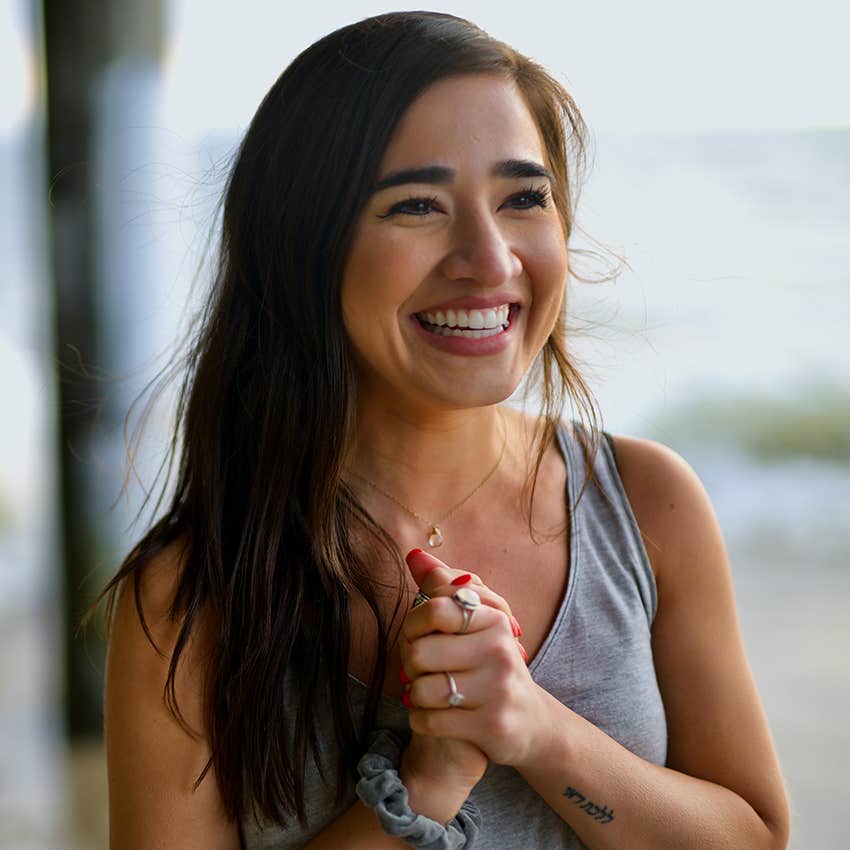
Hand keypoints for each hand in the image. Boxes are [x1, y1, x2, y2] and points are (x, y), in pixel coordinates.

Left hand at [400, 548, 546, 768]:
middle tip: (422, 671)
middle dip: (411, 665)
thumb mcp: (475, 622)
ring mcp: (497, 689)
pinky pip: (428, 720)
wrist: (529, 721)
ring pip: (421, 689)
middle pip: (420, 652)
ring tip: (428, 693)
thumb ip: (443, 587)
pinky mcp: (490, 725)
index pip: (435, 609)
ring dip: (415, 695)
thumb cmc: (491, 664)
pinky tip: (434, 715)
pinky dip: (421, 719)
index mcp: (494, 619)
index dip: (413, 624)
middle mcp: (499, 650)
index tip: (417, 635)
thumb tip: (414, 555)